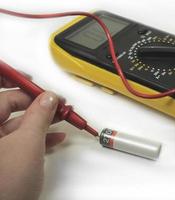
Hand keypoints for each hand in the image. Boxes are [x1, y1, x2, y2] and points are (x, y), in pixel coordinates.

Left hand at [0, 76, 65, 199]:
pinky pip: (22, 140)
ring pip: (20, 125)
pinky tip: (56, 137)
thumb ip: (40, 115)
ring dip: (44, 121)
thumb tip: (49, 98)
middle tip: (56, 103)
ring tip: (63, 118)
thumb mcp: (28, 142)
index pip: (4, 95)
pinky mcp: (5, 158)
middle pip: (12, 108)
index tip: (39, 85)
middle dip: (38, 105)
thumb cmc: (6, 184)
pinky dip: (40, 137)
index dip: (23, 87)